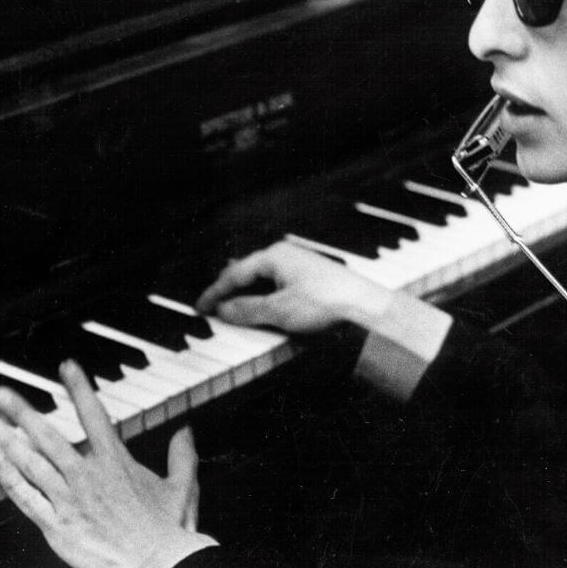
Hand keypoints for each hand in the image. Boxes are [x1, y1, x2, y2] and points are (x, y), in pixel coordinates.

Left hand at [0, 360, 208, 567]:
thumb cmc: (171, 531)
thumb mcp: (183, 486)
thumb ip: (182, 456)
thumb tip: (185, 432)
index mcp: (116, 462)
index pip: (93, 415)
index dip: (79, 388)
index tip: (66, 366)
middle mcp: (87, 475)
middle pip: (48, 436)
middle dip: (22, 412)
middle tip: (1, 393)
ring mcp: (69, 500)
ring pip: (30, 464)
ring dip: (8, 441)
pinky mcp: (57, 526)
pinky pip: (27, 499)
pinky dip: (11, 480)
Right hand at [196, 241, 400, 333]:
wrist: (366, 308)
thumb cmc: (327, 302)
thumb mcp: (279, 311)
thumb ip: (247, 310)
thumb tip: (224, 311)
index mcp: (274, 256)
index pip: (234, 274)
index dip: (214, 293)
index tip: (200, 308)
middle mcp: (287, 256)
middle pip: (248, 274)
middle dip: (229, 291)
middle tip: (211, 307)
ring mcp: (301, 267)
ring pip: (264, 281)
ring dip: (248, 297)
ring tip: (234, 311)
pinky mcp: (313, 281)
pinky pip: (280, 287)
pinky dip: (266, 299)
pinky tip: (265, 311)